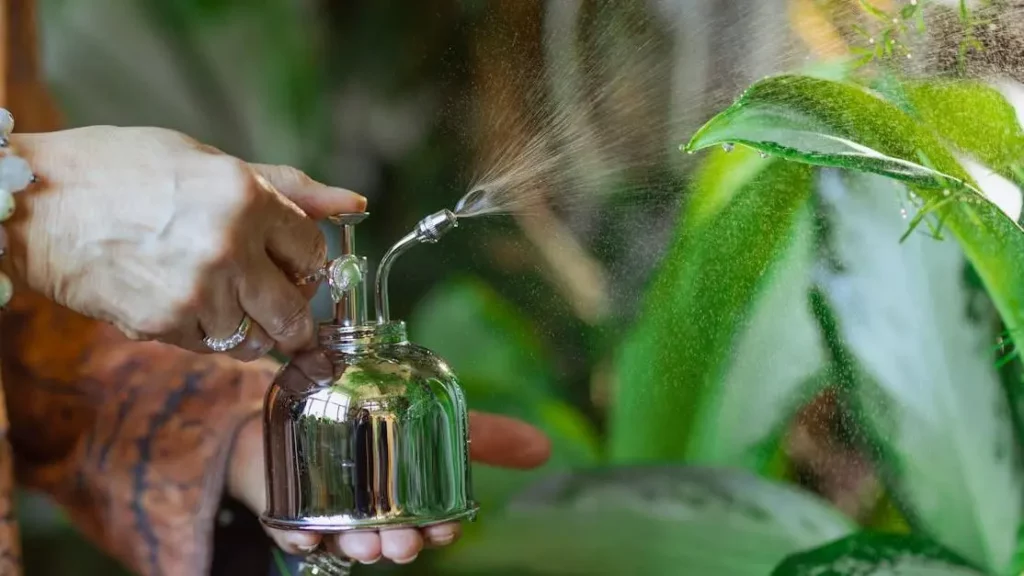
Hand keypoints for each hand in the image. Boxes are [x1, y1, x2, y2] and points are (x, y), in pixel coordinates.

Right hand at [8, 126, 363, 359]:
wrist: (33, 205)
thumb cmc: (117, 170)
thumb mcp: (206, 160)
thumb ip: (287, 187)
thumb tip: (354, 204)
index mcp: (246, 199)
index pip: (314, 252)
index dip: (305, 259)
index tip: (290, 259)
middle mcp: (229, 250)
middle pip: (298, 313)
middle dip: (293, 309)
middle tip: (274, 294)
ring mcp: (197, 294)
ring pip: (258, 340)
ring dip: (251, 325)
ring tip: (221, 295)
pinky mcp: (165, 327)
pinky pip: (214, 348)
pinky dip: (210, 334)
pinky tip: (186, 301)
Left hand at [228, 411, 552, 564]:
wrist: (308, 396)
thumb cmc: (379, 416)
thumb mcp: (435, 417)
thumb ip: (485, 434)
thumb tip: (544, 447)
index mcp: (408, 502)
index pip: (430, 527)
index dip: (438, 532)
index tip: (444, 529)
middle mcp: (371, 516)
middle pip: (389, 540)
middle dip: (400, 545)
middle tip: (405, 540)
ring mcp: (329, 515)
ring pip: (345, 542)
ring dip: (356, 545)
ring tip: (362, 539)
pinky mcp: (288, 508)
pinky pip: (292, 531)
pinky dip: (298, 535)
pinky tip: (305, 533)